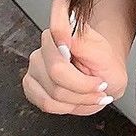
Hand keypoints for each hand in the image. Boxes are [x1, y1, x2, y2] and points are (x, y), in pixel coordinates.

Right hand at [21, 0, 127, 115]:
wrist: (102, 78)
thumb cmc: (104, 65)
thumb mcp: (104, 54)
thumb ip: (83, 42)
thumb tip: (65, 30)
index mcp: (64, 28)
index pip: (57, 31)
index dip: (68, 50)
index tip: (90, 71)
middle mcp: (46, 44)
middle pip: (56, 71)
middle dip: (84, 87)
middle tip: (100, 87)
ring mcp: (35, 65)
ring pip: (53, 93)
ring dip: (79, 99)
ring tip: (91, 94)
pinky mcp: (30, 84)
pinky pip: (46, 103)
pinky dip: (67, 107)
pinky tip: (78, 100)